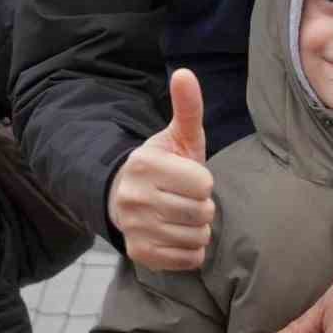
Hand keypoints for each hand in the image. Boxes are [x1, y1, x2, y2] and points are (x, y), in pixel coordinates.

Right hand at [107, 68, 214, 270]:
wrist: (129, 197)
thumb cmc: (166, 164)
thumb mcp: (178, 135)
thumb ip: (187, 107)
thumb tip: (185, 73)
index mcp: (145, 164)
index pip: (203, 183)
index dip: (204, 181)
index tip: (190, 178)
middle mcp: (134, 197)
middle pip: (201, 212)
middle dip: (204, 206)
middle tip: (189, 199)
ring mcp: (134, 228)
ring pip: (196, 237)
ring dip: (198, 228)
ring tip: (183, 216)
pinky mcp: (139, 254)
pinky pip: (187, 259)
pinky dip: (190, 250)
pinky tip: (177, 234)